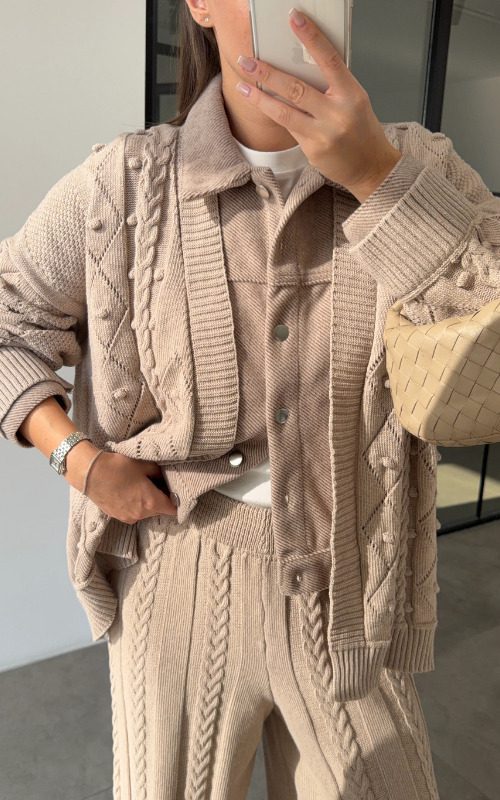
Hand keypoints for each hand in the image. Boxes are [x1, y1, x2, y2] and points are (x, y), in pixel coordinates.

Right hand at [81, 451, 177, 523]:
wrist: (90, 473)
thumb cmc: (119, 467)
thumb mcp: (144, 465)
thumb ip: (159, 473)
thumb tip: (166, 479)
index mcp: (152, 502)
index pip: (173, 510)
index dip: (177, 502)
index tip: (176, 493)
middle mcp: (142, 514)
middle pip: (159, 511)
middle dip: (161, 500)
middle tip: (158, 485)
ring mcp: (128, 518)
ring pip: (146, 512)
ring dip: (147, 503)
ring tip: (141, 487)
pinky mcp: (117, 517)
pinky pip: (133, 513)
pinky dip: (135, 505)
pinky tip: (129, 492)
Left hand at [235, 7, 401, 202]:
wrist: (370, 167)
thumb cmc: (361, 131)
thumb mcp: (355, 101)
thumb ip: (331, 86)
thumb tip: (300, 67)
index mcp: (351, 94)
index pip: (329, 59)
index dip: (311, 37)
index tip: (294, 18)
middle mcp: (337, 113)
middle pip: (296, 88)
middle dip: (267, 73)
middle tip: (247, 61)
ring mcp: (324, 133)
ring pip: (285, 112)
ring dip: (260, 98)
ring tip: (243, 85)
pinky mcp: (313, 150)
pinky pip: (289, 128)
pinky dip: (276, 115)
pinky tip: (263, 106)